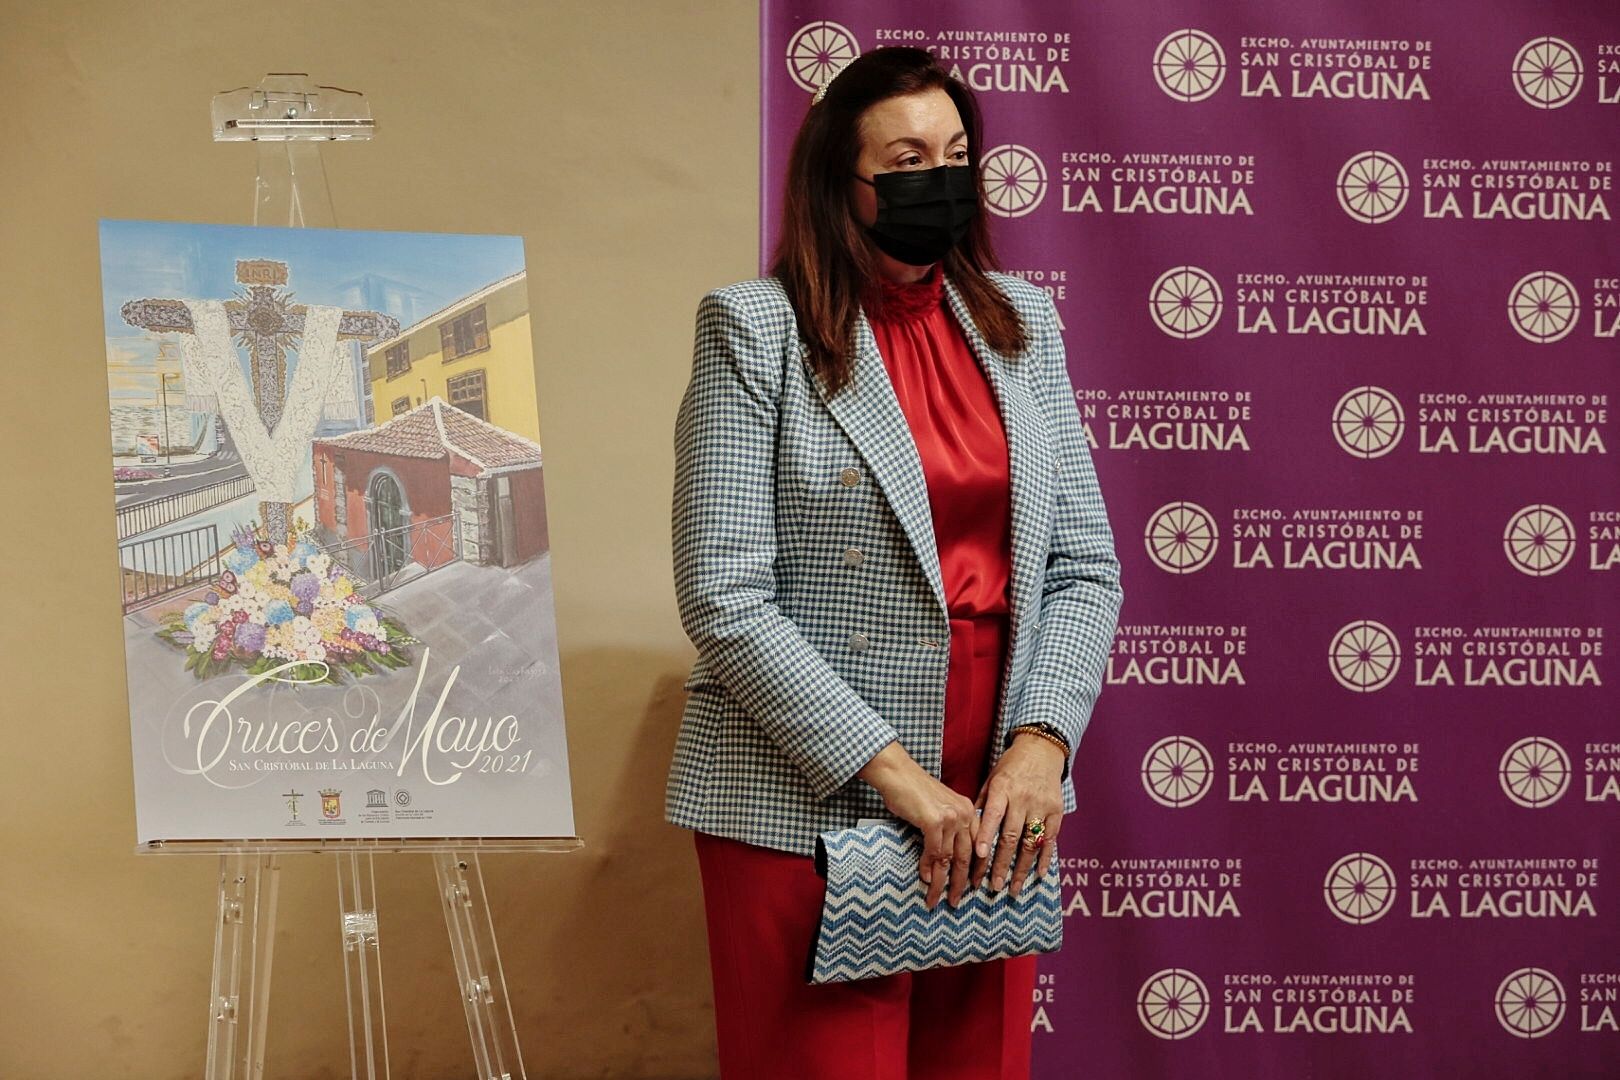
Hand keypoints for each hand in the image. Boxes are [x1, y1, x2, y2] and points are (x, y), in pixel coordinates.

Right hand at [857, 742, 980, 910]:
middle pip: (967, 857)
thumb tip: (941, 859)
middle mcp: (964, 813)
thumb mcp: (938, 808)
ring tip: (936, 898)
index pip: (979, 846)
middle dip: (961, 883)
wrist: (897, 773)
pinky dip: (928, 868)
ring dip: (942, 882)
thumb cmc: (913, 790)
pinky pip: (933, 852)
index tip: (973, 886)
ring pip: (950, 859)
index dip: (976, 869)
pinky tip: (925, 879)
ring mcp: (950, 817)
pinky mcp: (934, 821)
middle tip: (956, 901)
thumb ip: (946, 829)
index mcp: (968, 810)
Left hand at [972, 733, 1064, 897]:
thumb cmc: (1010, 767)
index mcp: (1003, 789)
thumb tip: (968, 831)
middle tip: (994, 886)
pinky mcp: (1057, 811)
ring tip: (1013, 888)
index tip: (978, 856)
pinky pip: (1050, 839)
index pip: (993, 816)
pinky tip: (1038, 875)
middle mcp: (1023, 799)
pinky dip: (1044, 858)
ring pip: (1030, 842)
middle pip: (1011, 836)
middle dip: (1001, 864)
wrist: (1042, 750)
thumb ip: (982, 805)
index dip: (986, 836)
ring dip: (1021, 869)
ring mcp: (1041, 806)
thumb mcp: (991, 780)